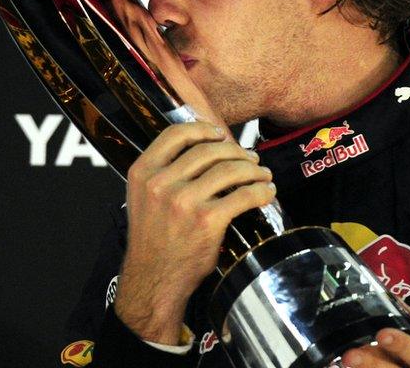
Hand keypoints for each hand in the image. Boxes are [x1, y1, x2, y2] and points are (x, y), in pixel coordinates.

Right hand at [114, 122, 274, 344]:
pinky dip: (261, 191)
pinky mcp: (206, 220)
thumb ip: (162, 174)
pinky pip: (243, 196)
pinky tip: (266, 192)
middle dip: (236, 151)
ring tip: (262, 174)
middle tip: (250, 158)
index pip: (175, 134)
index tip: (219, 135)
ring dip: (253, 169)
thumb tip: (201, 151)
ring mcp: (184, 201)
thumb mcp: (143, 198)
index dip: (203, 130)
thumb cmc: (153, 240)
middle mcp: (161, 183)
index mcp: (143, 172)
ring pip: (230, 169)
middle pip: (209, 150)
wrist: (154, 279)